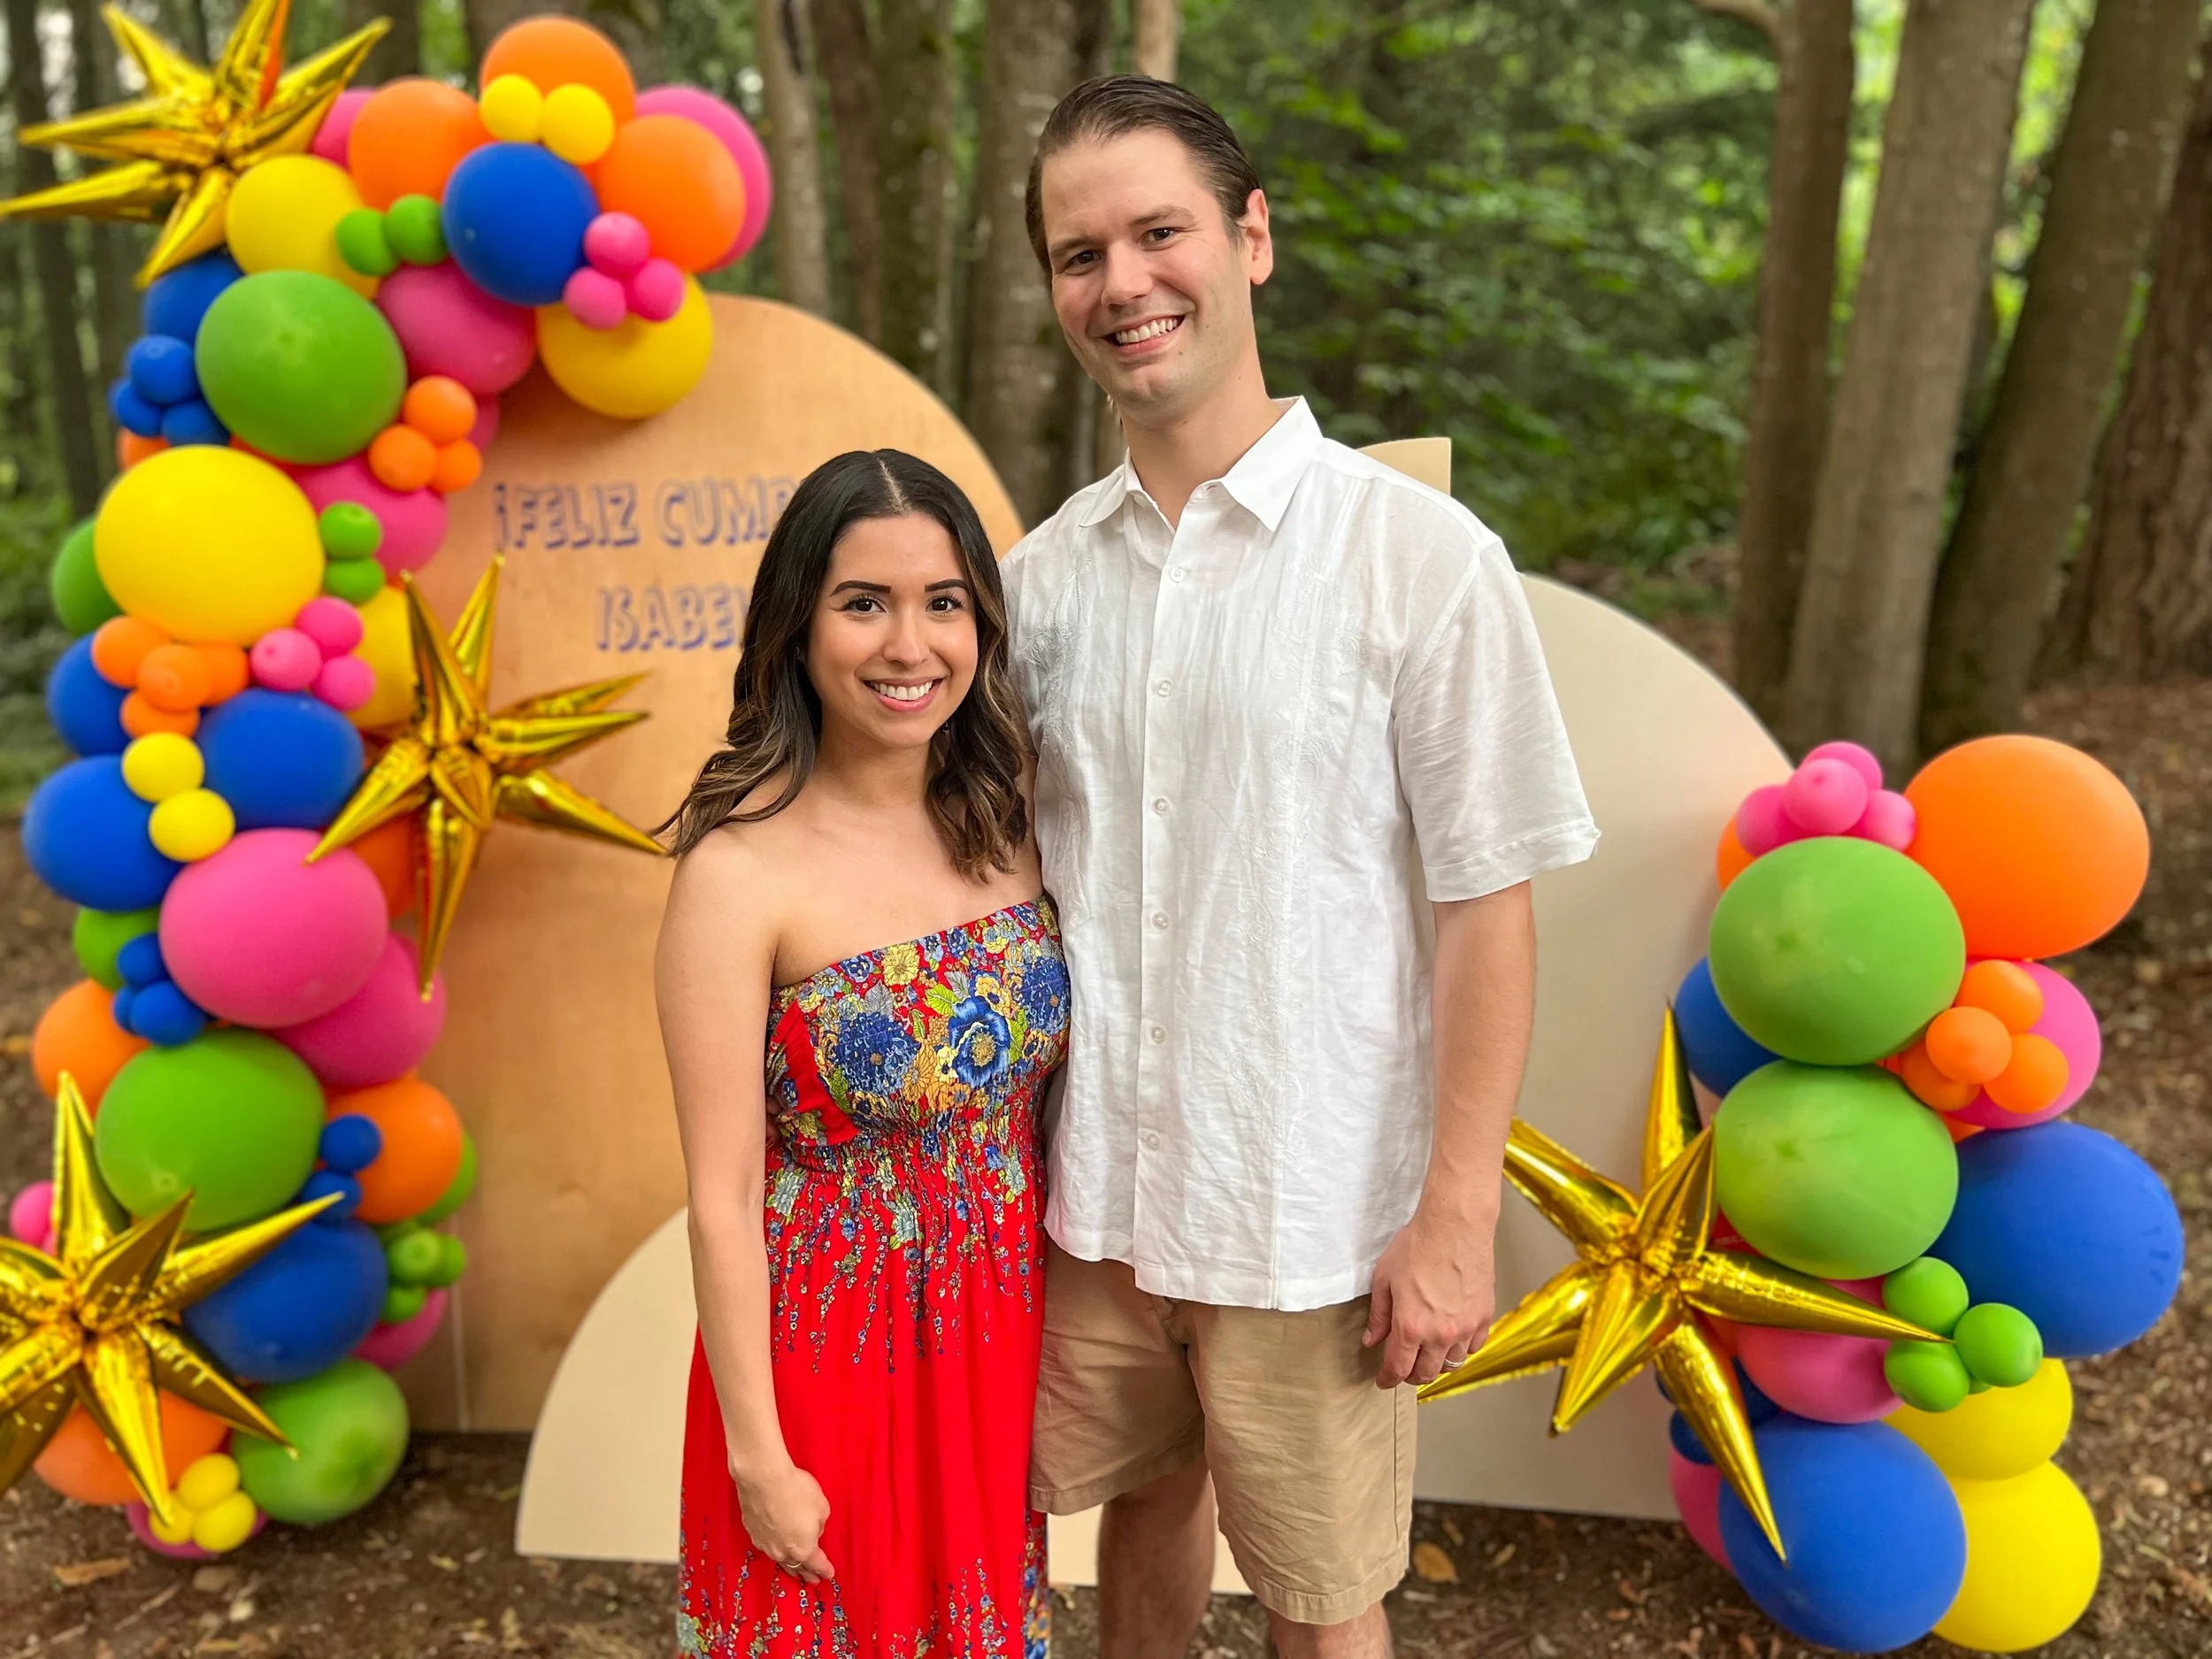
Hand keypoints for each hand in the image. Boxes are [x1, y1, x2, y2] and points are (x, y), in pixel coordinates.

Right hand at [734, 1458, 834, 1584]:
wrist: (763, 1478)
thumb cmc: (797, 1491)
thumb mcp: (822, 1508)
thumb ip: (819, 1526)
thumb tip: (812, 1532)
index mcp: (803, 1549)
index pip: (817, 1565)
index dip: (824, 1570)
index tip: (829, 1575)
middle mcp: (782, 1551)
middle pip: (797, 1568)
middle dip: (806, 1574)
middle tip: (812, 1580)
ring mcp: (764, 1543)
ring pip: (779, 1559)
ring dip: (789, 1565)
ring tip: (794, 1570)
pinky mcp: (752, 1531)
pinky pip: (766, 1545)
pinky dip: (774, 1548)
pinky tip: (775, 1547)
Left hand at [1363, 1207, 1496, 1388]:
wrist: (1454, 1226)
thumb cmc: (1417, 1246)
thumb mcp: (1384, 1279)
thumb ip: (1379, 1315)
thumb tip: (1372, 1340)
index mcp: (1411, 1326)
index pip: (1398, 1368)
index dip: (1388, 1379)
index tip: (1383, 1381)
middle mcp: (1440, 1334)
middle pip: (1426, 1374)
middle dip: (1411, 1375)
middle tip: (1403, 1368)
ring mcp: (1465, 1327)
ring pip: (1451, 1364)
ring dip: (1437, 1364)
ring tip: (1427, 1354)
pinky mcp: (1483, 1316)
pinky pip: (1473, 1346)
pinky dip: (1461, 1348)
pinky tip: (1452, 1338)